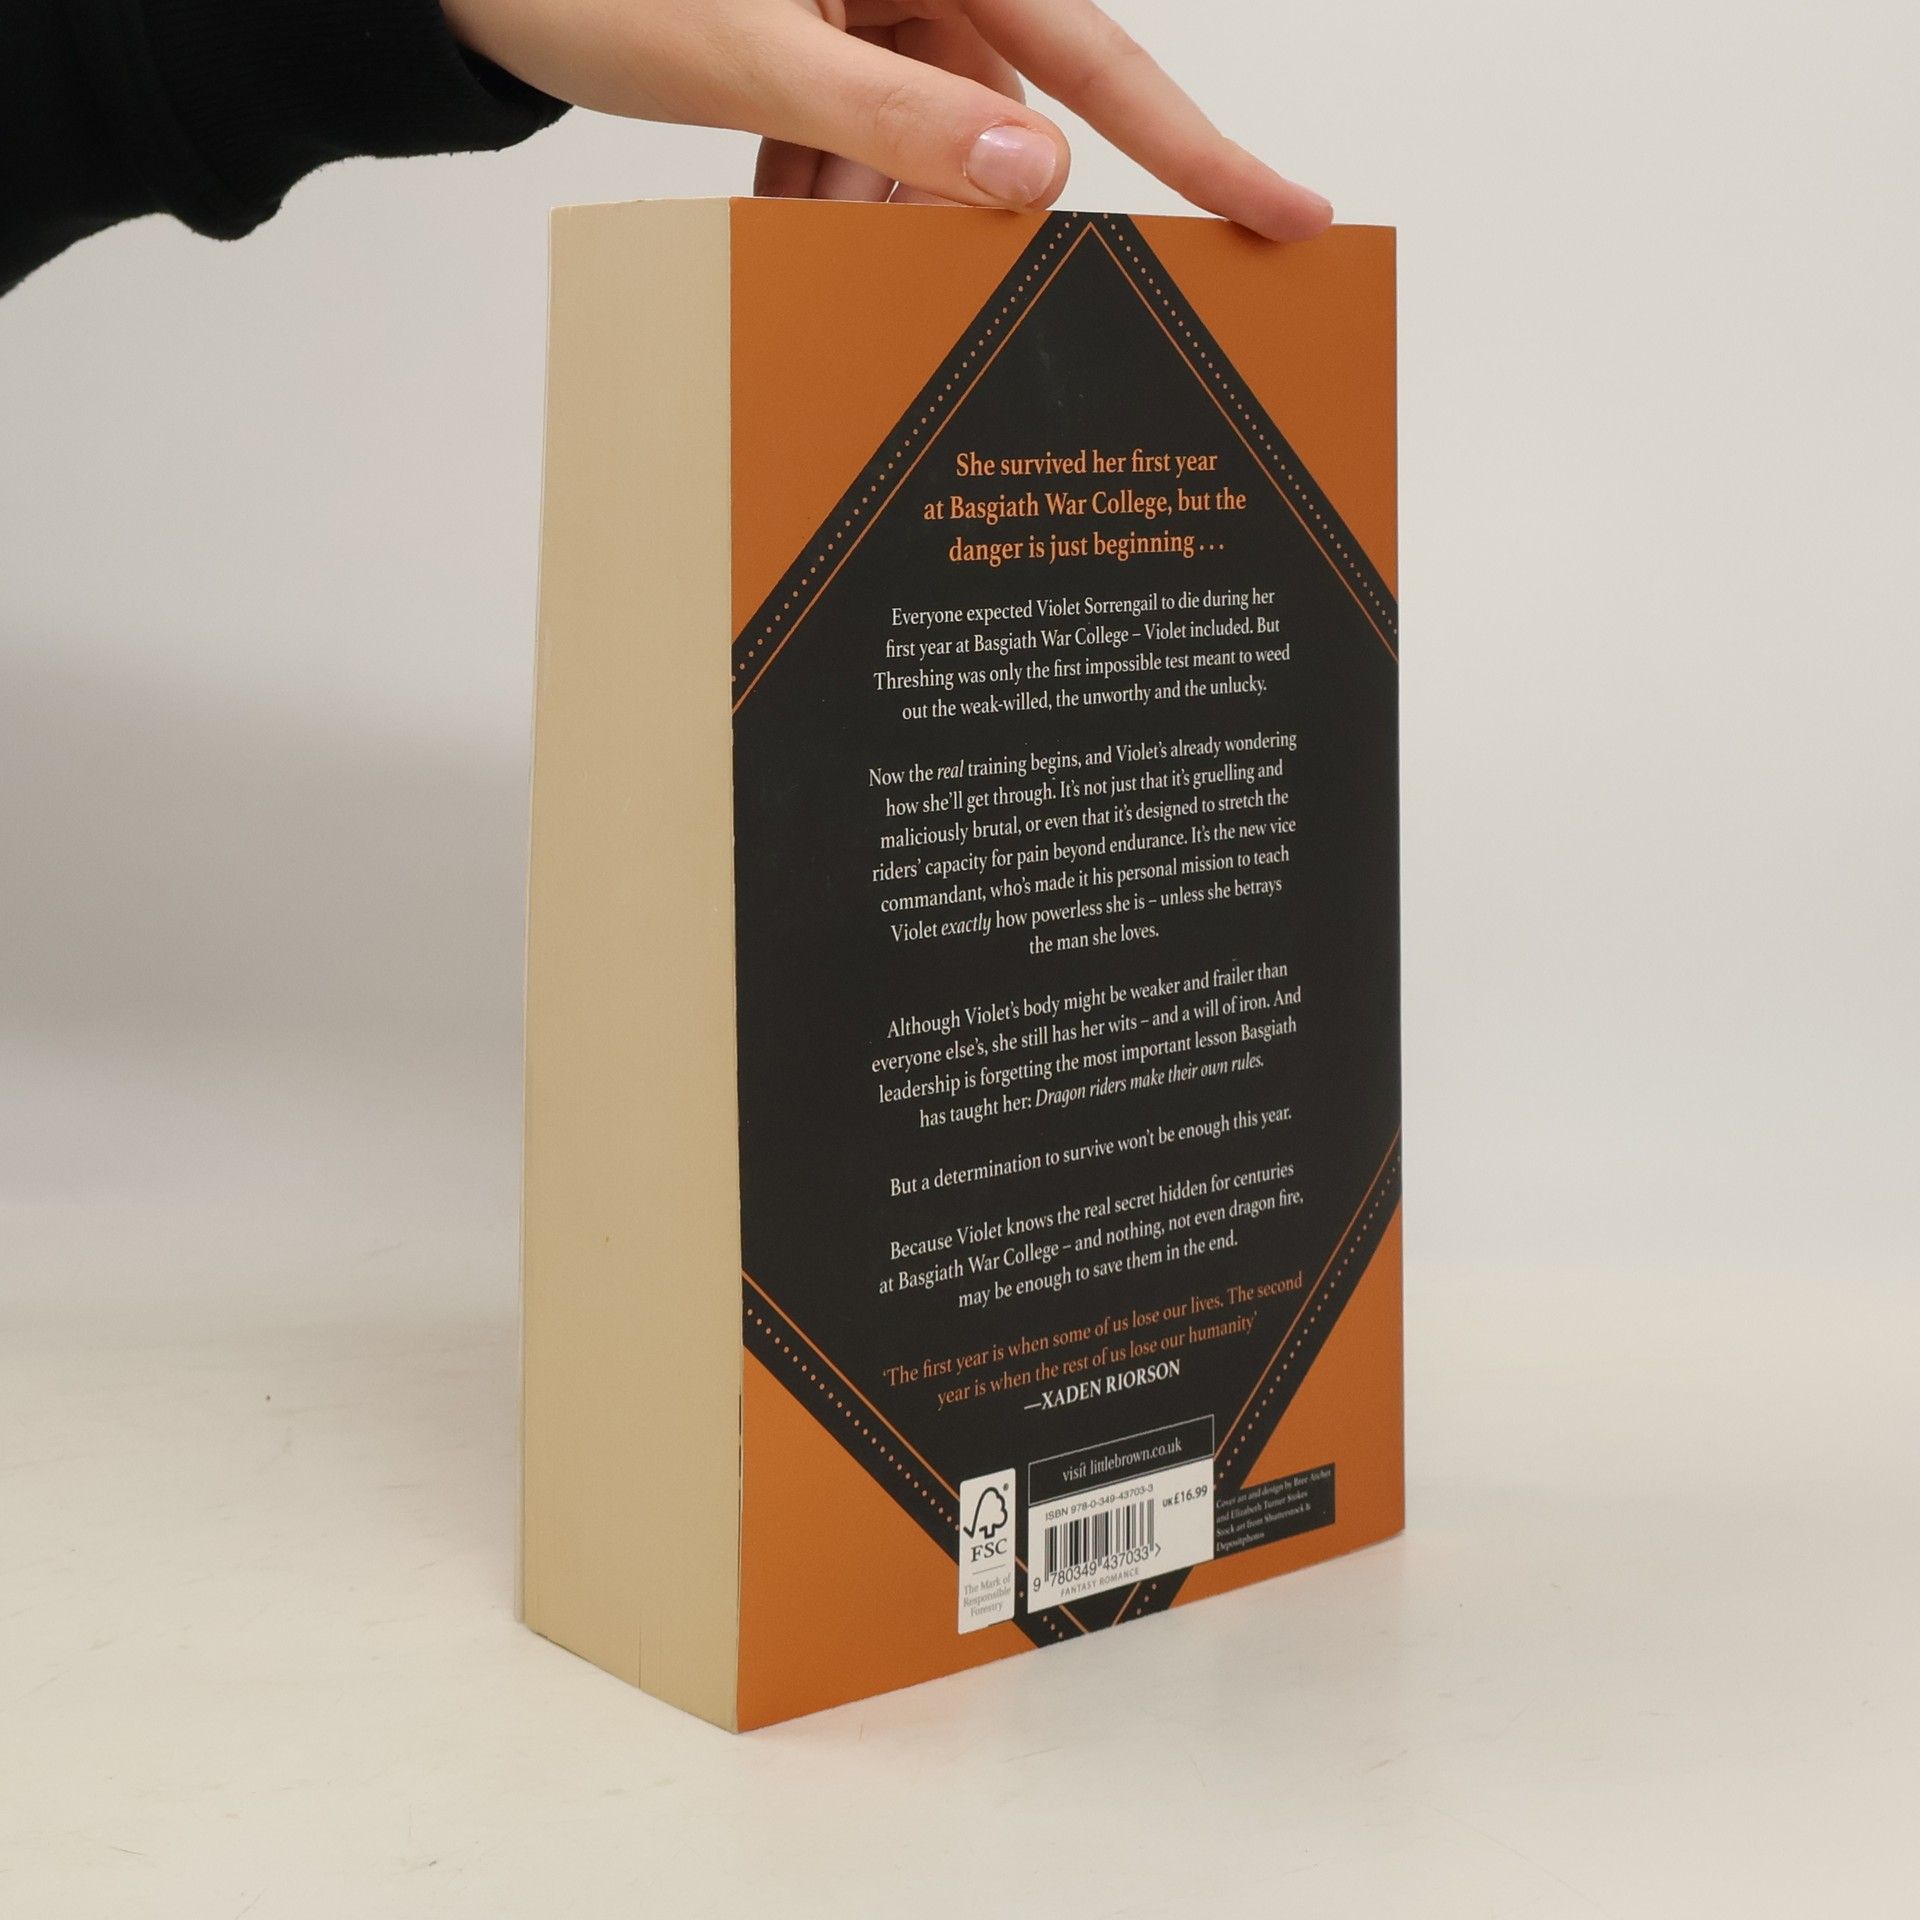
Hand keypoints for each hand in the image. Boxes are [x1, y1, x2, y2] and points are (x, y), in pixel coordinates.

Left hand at [441, 0, 1332, 239]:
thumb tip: (1036, 177)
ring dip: (875, 210)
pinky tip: (781, 206)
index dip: (1202, 144)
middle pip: (1003, 113)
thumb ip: (897, 118)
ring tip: (799, 228)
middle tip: (902, 269)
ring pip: (926, 141)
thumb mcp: (752, 53)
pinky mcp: (820, 32)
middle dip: (949, 206)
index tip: (1288, 215)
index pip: (1101, 51)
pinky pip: (865, 131)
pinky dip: (830, 186)